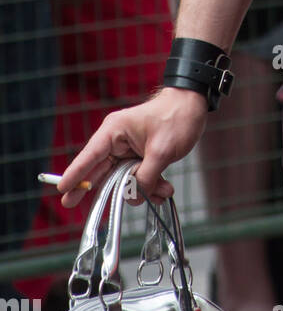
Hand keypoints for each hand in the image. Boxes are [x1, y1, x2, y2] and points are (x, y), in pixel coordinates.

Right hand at [57, 88, 208, 208]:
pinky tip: (165, 190)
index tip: (62, 188)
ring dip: (141, 190)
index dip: (75, 173)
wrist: (193, 106)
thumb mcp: (162, 150)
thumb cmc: (176, 117)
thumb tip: (133, 196)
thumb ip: (145, 177)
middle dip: (97, 189)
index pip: (90, 155)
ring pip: (123, 179)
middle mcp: (117, 141)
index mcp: (115, 131)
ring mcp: (128, 150)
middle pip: (99, 170)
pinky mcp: (140, 157)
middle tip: (70, 204)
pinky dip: (150, 187)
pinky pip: (137, 179)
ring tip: (161, 192)